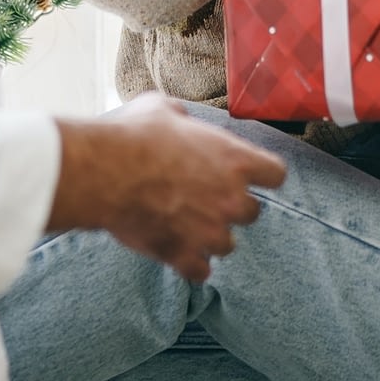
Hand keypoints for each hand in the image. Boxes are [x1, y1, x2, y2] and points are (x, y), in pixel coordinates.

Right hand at [47, 93, 286, 282]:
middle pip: (252, 213)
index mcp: (234, 159)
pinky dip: (191, 264)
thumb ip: (183, 118)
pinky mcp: (182, 255)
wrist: (103, 172)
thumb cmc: (134, 135)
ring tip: (187, 227)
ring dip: (210, 238)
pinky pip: (200, 271)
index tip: (251, 176)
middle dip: (232, 208)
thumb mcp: (163, 108)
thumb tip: (180, 119)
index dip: (264, 176)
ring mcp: (208, 231)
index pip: (276, 174)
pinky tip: (178, 253)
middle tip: (206, 200)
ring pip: (227, 245)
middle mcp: (230, 198)